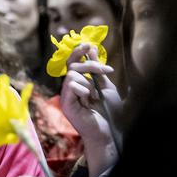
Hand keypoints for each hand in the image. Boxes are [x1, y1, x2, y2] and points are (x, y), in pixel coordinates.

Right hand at [60, 44, 119, 176]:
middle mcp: (69, 89)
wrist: (110, 132)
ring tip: (95, 96)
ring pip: (72, 76)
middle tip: (107, 71)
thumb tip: (91, 49)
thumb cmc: (109, 112)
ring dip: (89, 83)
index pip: (72, 63)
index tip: (88, 45)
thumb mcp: (106, 86)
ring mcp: (66, 97)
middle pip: (72, 66)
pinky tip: (89, 101)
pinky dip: (83, 90)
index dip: (78, 52)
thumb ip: (97, 69)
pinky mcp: (66, 104)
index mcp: (78, 84)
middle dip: (91, 65)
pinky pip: (71, 87)